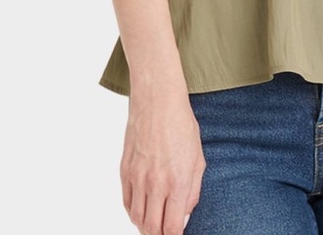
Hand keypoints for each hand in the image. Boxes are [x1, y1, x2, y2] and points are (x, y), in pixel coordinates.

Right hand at [121, 92, 204, 234]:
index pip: (172, 228)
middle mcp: (155, 184)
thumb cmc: (181, 124)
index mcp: (177, 181)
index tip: (177, 234)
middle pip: (152, 229)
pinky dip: (133, 212)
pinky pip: (126, 202)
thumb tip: (184, 216)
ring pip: (137, 219)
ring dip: (145, 226)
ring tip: (154, 224)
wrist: (157, 100)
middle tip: (165, 231)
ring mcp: (137, 178)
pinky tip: (142, 210)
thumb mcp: (198, 158)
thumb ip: (193, 191)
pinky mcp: (124, 170)